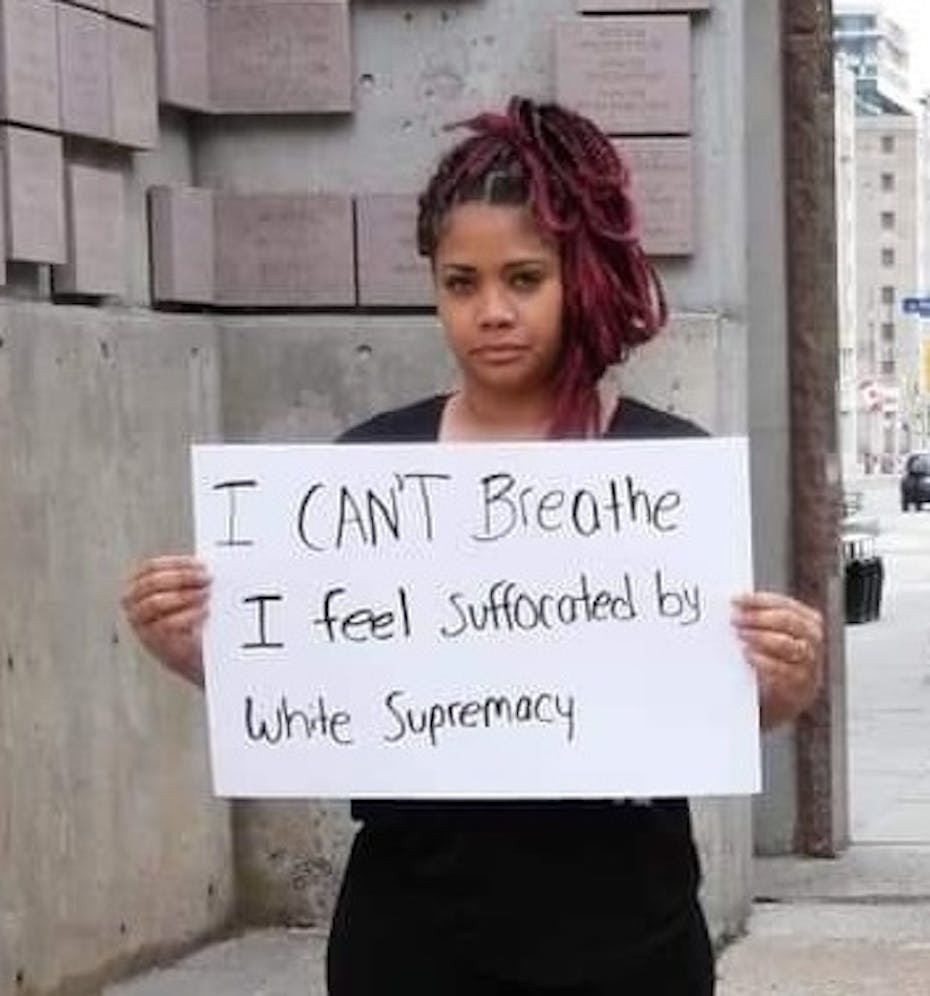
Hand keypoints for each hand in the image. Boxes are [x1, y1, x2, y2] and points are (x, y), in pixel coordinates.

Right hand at [121, 555, 209, 687]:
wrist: (195, 653)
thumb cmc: (191, 618)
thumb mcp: (186, 592)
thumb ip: (189, 577)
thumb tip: (204, 564)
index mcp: (139, 586)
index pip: (150, 567)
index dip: (176, 563)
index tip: (200, 564)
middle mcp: (133, 604)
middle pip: (152, 583)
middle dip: (182, 577)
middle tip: (206, 578)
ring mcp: (140, 624)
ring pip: (154, 602)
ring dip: (184, 595)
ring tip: (206, 594)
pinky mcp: (153, 641)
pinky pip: (166, 624)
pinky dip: (188, 615)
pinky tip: (204, 611)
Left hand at [732, 592, 822, 729]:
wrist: (773, 705)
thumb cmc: (769, 666)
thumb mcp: (769, 639)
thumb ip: (759, 621)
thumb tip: (736, 606)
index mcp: (807, 624)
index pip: (786, 605)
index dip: (760, 600)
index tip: (738, 599)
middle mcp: (812, 643)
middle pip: (790, 622)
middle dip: (760, 618)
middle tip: (736, 618)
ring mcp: (809, 667)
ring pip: (789, 645)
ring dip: (761, 637)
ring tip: (741, 635)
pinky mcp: (799, 689)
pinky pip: (784, 672)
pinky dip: (764, 661)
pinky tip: (749, 656)